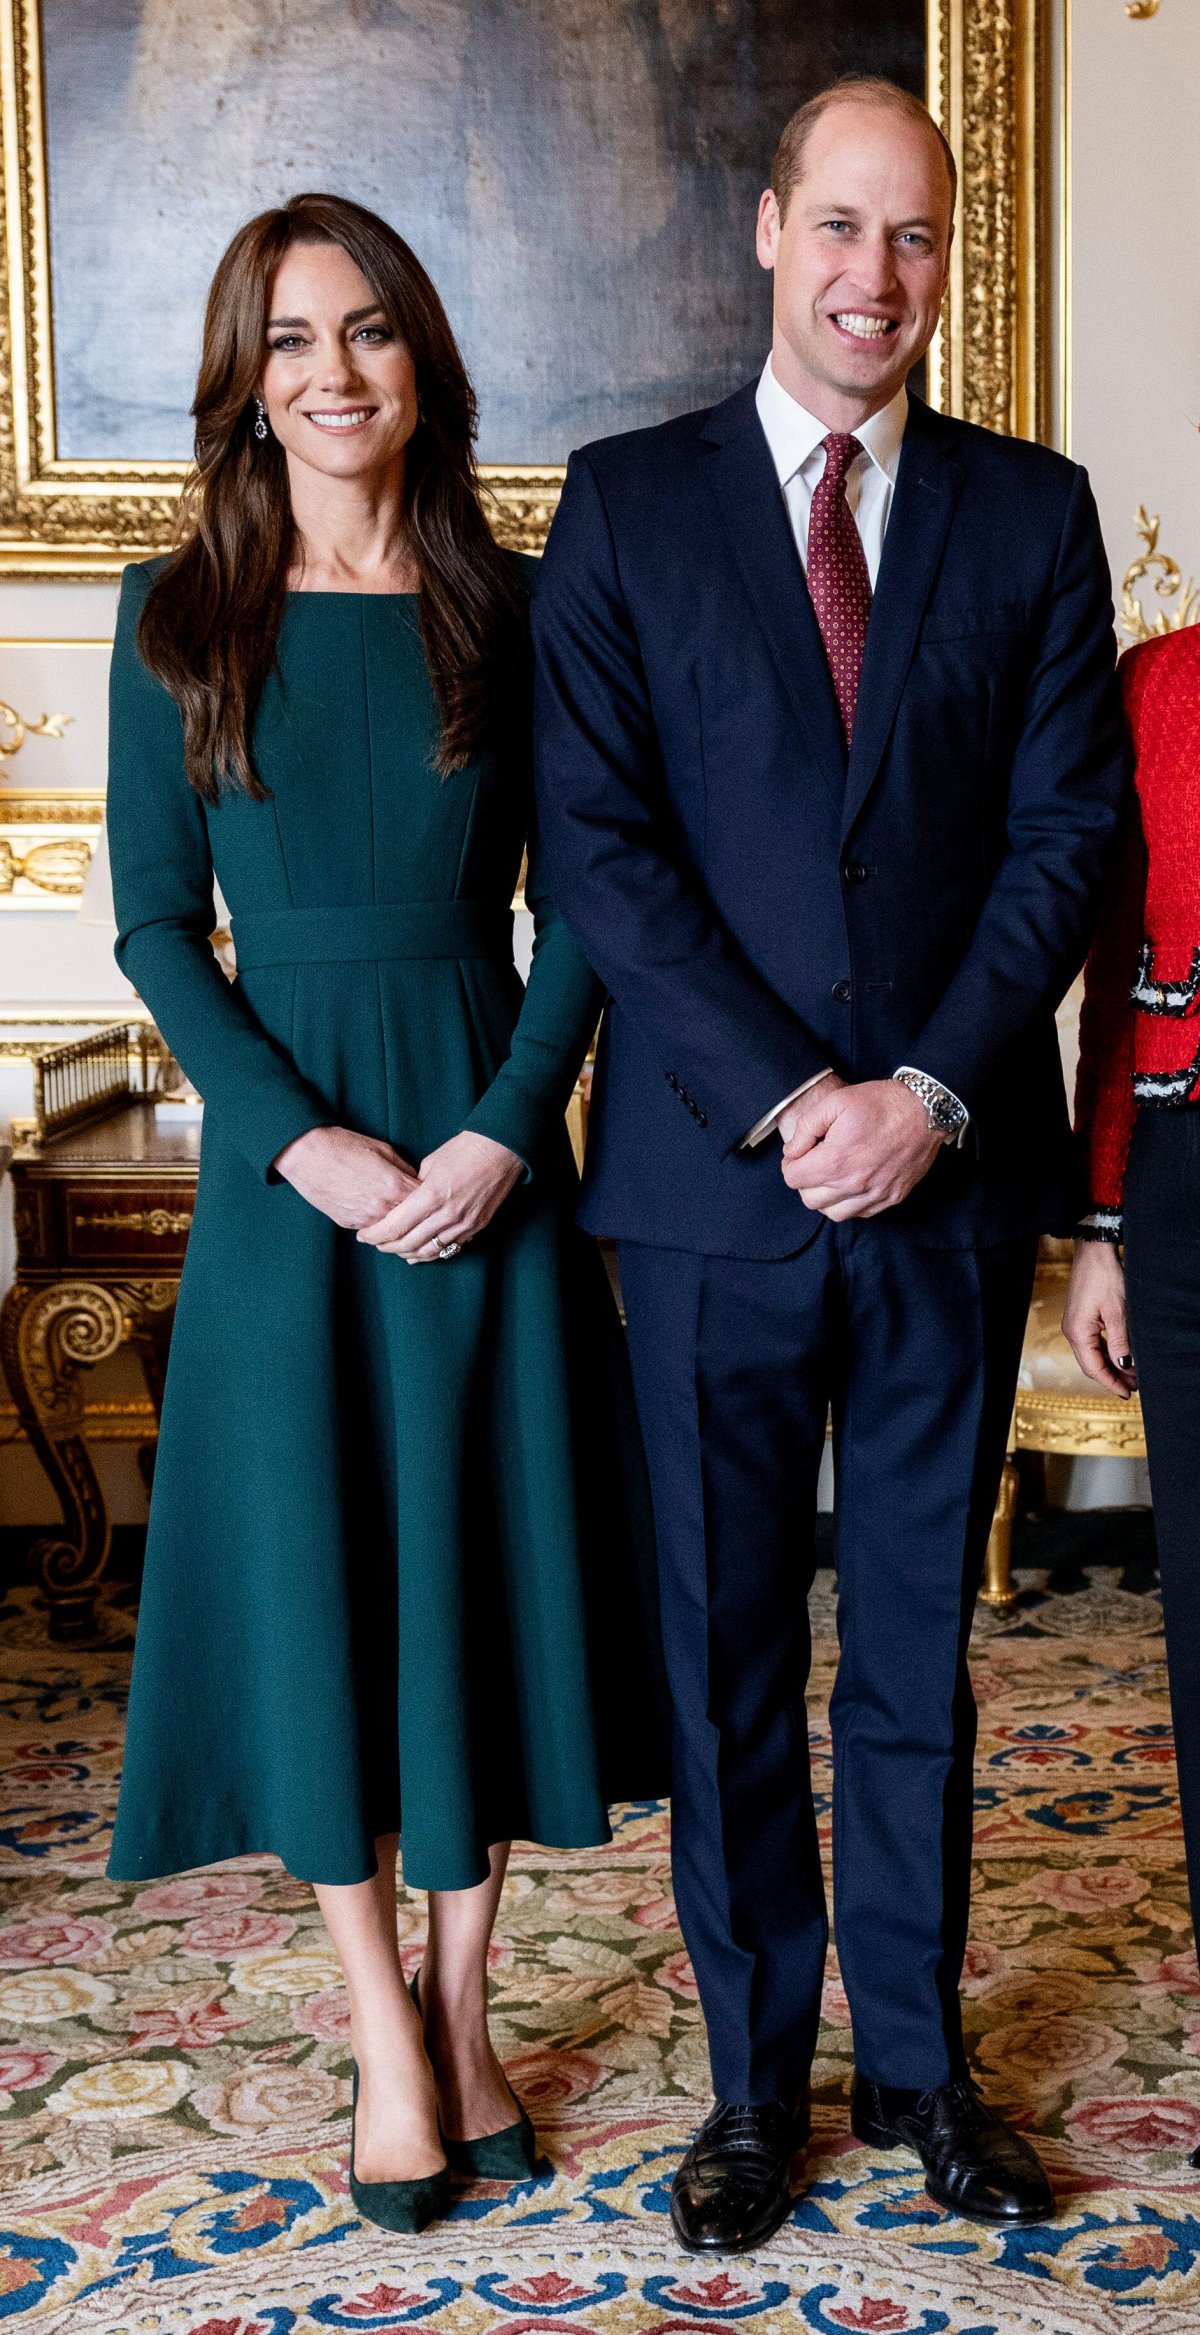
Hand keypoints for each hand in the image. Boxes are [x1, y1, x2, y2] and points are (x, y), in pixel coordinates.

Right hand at [272, 1124, 419, 1227]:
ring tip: (405, 1220)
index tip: (434, 1197)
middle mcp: (382, 1207)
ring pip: (392, 1232)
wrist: (307, 1154)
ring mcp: (365, 1219)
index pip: (427, 1202)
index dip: (432, 1199)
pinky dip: (379, 1226)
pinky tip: (382, 1218)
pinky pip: (372, 1230)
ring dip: (399, 1226)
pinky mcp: (348, 1224)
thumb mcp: (383, 1150)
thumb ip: (404, 1169)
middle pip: (413, 1222)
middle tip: (425, 1213)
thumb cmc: (344, 1146)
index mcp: (394, 1186)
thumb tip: (416, 1181)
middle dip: (419, 1217)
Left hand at [356, 1131, 523, 1260]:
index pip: (395, 1227)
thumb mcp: (430, 1164)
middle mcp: (447, 1214)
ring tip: (394, 1250)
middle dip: (387, 1246)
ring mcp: (464, 1224)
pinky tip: (418, 1253)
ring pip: (429, 1251)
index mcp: (431, 1195)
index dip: (375, 1235)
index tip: (363, 1236)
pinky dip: (431, 1253)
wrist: (502, 1149)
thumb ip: (414, 1188)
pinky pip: (449, 1248)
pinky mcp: (476, 1227)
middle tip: (375, 1243)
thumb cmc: (464, 1150)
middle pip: (408, 1243)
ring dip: (407, 1253)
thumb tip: (403, 1203)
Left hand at [779, 1076, 941, 1219]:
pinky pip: (860, 1213)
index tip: (799, 1154)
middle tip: (814, 1162)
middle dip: (806, 1181)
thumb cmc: (881, 1103)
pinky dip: (850, 1203)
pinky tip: (853, 1182)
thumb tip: (792, 1151)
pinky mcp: (892, 1197)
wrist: (925, 1110)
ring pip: (833, 1213)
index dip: (791, 1164)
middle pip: (810, 1199)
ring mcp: (875, 1194)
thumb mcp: (835, 1102)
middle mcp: (854, 1184)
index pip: (793, 1179)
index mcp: (835, 1161)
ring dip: (826, 1197)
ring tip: (833, 1175)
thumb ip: (806, 1128)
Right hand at [1062, 1239, 1136, 1396]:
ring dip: (1111, 1366)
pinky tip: (1121, 1356)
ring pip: (1093, 1355)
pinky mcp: (1080, 1319)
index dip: (1111, 1383)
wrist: (1093, 1252)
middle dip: (1112, 1377)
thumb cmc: (1104, 1277)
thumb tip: (1124, 1366)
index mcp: (1077, 1332)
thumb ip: (1120, 1342)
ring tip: (1132, 1374)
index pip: (1093, 1368)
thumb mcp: (1118, 1312)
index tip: (1127, 1393)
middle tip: (1135, 1387)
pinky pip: (1093, 1344)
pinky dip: (1107, 1353)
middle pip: (1091, 1364)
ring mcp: (1074, 1325)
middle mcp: (1071, 1331)